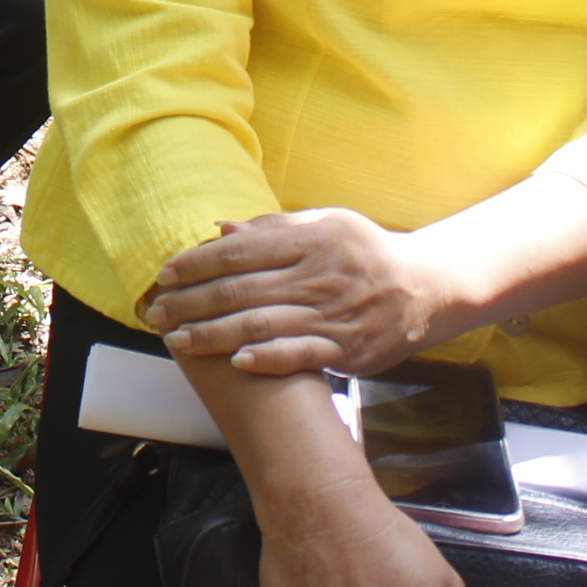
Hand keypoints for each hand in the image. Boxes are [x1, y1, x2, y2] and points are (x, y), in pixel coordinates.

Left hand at [145, 207, 448, 379]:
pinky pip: (302, 354)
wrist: (429, 287)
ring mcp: (332, 314)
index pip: (240, 252)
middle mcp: (317, 276)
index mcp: (310, 241)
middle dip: (192, 302)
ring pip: (262, 324)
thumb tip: (222, 228)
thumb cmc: (369, 252)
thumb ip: (276, 228)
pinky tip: (237, 362)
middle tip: (157, 313)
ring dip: (214, 335)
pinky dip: (269, 359)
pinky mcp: (347, 349)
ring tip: (179, 341)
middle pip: (241, 290)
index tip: (166, 275)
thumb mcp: (328, 224)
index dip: (198, 263)